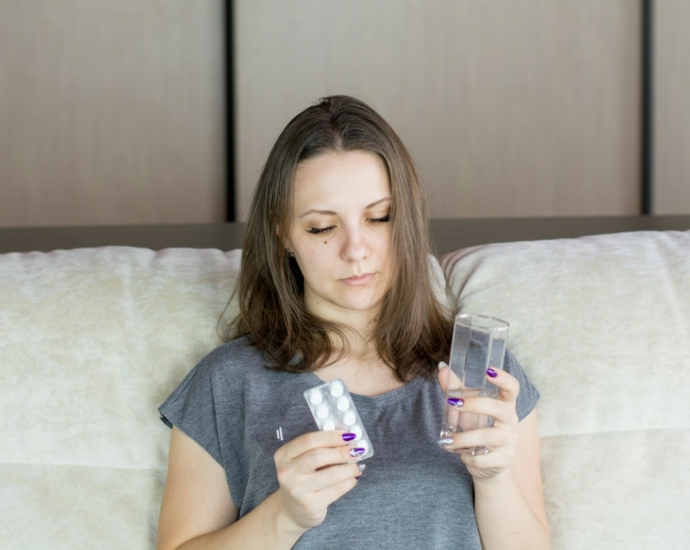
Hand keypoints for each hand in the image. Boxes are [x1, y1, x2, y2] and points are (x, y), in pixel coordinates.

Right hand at [273, 430, 363, 530]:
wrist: (291, 511)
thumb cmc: (301, 479)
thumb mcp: (301, 461)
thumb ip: (319, 448)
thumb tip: (347, 439)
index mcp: (283, 455)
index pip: (308, 440)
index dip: (331, 436)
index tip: (348, 435)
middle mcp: (287, 472)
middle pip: (318, 456)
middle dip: (342, 451)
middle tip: (357, 450)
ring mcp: (298, 490)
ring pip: (331, 474)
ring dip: (350, 468)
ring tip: (358, 465)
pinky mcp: (311, 505)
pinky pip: (336, 490)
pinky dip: (349, 481)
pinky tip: (353, 478)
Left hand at [437, 363, 519, 481]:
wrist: (489, 463)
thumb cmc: (478, 428)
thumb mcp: (468, 408)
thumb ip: (456, 389)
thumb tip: (442, 368)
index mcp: (505, 404)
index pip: (512, 388)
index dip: (504, 378)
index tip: (489, 370)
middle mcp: (510, 421)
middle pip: (499, 408)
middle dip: (475, 405)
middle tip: (453, 403)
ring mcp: (509, 441)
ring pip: (489, 436)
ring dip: (464, 438)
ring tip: (448, 441)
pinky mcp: (504, 459)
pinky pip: (484, 458)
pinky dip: (467, 456)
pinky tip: (460, 454)